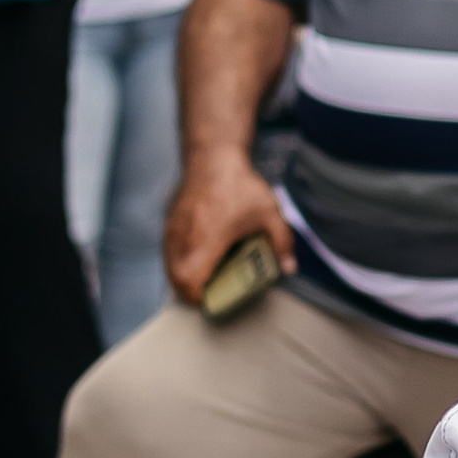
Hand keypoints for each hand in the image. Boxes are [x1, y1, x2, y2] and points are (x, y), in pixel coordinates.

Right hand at [163, 145, 293, 306]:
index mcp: (207, 239)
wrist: (213, 157)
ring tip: (206, 278)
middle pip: (176, 280)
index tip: (214, 300)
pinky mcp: (170, 223)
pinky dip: (178, 262)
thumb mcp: (270, 213)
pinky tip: (198, 258)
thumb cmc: (240, 185)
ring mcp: (174, 230)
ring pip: (169, 266)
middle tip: (212, 293)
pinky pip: (168, 252)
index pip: (189, 281)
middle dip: (192, 292)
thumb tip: (289, 268)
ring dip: (184, 277)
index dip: (199, 298)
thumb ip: (282, 242)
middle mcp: (185, 237)